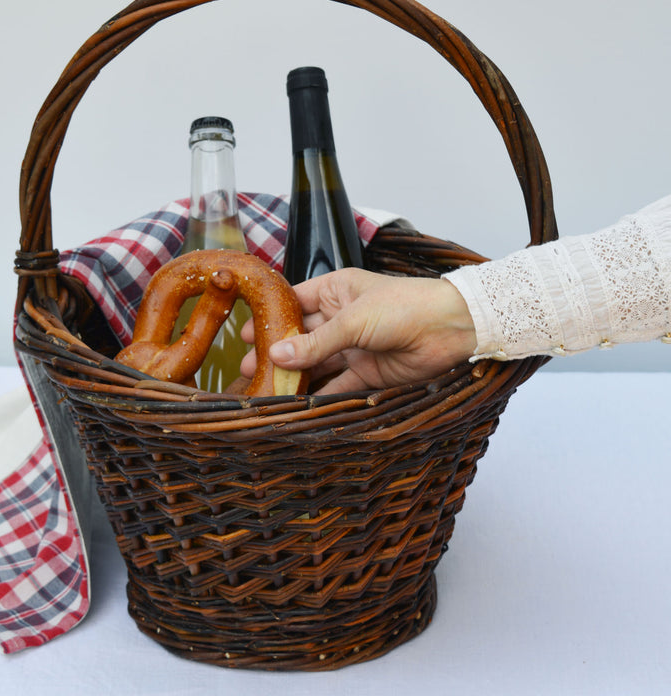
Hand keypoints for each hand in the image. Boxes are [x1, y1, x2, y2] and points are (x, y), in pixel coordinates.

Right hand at [240, 268, 476, 393]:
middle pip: (301, 337)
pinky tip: (297, 404)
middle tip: (248, 367)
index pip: (295, 302)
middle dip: (276, 351)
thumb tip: (276, 355)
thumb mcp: (353, 319)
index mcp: (336, 291)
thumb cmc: (404, 306)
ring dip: (294, 375)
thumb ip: (315, 341)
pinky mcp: (367, 372)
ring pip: (316, 363)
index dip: (270, 318)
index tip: (245, 333)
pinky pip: (337, 385)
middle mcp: (342, 317)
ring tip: (265, 387)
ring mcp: (354, 346)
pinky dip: (319, 395)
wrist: (451, 327)